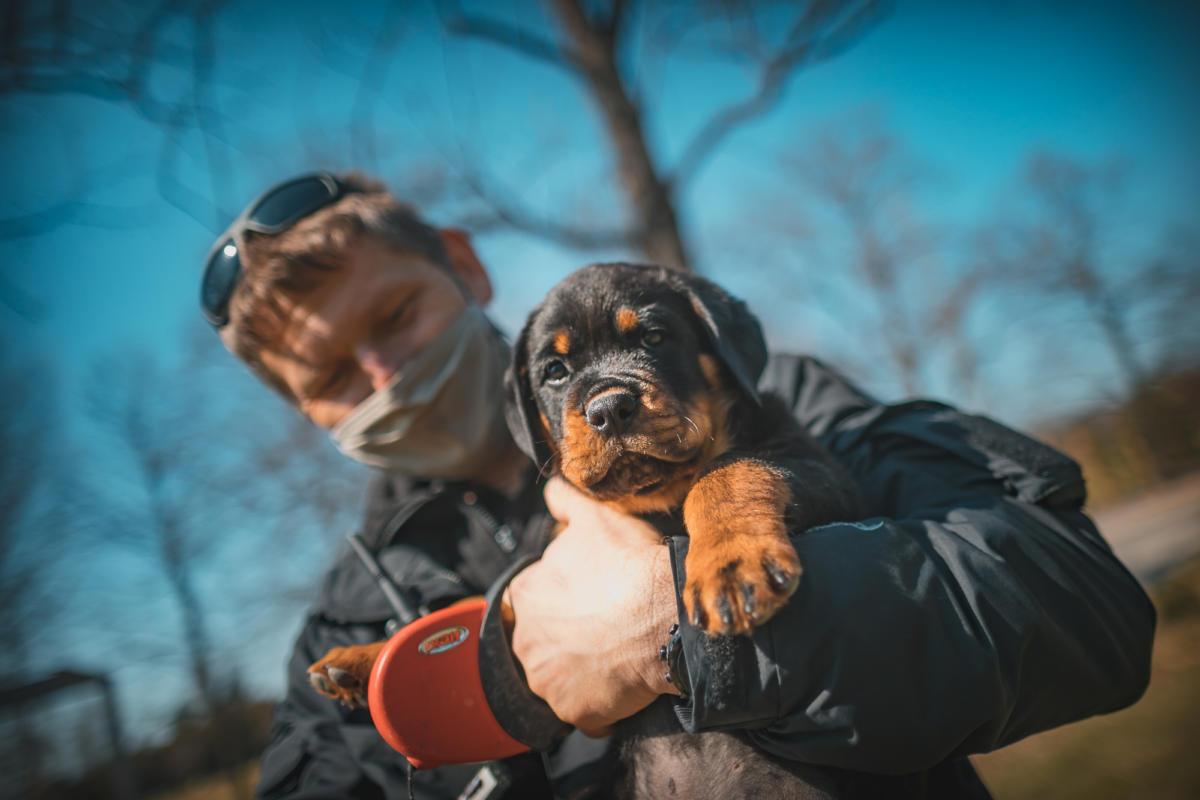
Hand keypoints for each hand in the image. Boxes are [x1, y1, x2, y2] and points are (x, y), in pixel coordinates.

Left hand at [506, 477, 678, 736]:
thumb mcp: (597, 518)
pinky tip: (622, 681)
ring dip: (581, 668)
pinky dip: (598, 700)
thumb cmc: (630, 566)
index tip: (592, 595)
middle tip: (608, 624)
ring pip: (559, 674)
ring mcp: (546, 680)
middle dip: (569, 633)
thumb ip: (565, 500)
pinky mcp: (573, 711)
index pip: (533, 596)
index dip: (564, 594)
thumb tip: (551, 488)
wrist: (666, 619)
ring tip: (617, 654)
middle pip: (543, 637)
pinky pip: (582, 709)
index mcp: (523, 593)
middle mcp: (524, 640)